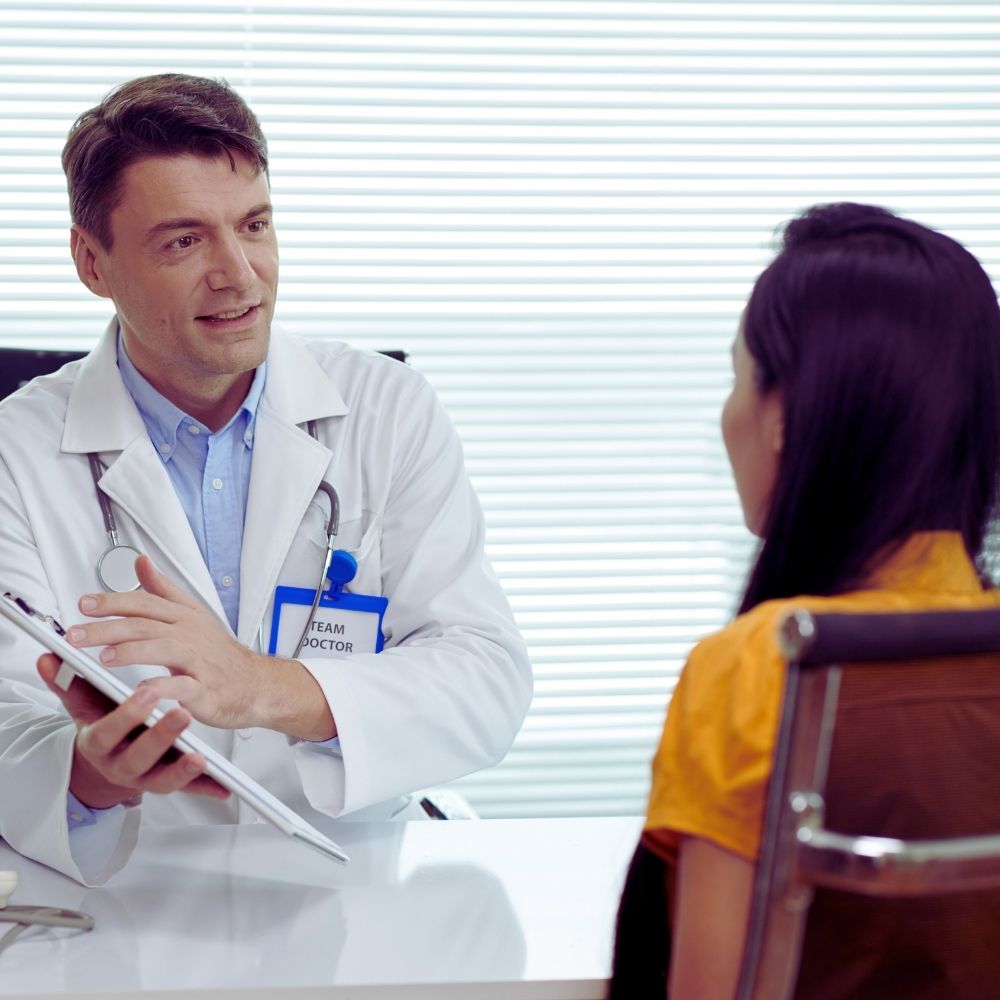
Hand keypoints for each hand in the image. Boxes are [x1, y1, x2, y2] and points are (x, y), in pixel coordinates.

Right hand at [37, 652, 228, 809]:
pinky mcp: (168, 783)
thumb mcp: (83, 703)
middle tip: (182, 714)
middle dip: (159, 737)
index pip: (108, 732)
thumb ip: (68, 681)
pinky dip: (206, 789)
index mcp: (99, 743)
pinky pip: (187, 790)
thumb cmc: (102, 721)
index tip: (146, 693)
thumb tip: (48, 657)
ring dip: (182, 770)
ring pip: (163, 779)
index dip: (126, 715)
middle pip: (138, 757)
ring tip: (201, 757)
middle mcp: (121, 764)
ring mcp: (146, 777)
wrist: (107, 756)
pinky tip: (224, 788)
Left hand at [66, 555, 335, 740]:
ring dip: (131, 652)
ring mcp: (198, 661)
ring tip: (103, 657)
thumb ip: (163, 588)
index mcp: (183, 616)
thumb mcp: (192, 613)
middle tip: (76, 634)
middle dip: (107, 627)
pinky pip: (182, 686)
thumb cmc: (218, 651)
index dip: (112, 601)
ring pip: (162, 649)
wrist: (254, 683)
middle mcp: (189, 634)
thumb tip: (141, 561)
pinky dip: (162, 688)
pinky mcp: (204, 689)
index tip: (84, 604)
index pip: (144, 602)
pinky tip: (142, 691)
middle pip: (145, 624)